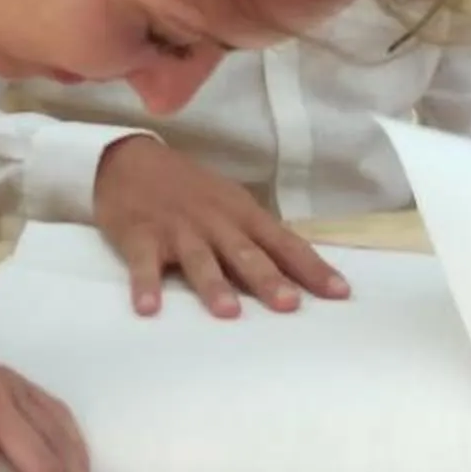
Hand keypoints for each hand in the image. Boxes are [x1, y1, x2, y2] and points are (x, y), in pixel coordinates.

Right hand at [92, 135, 349, 317]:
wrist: (130, 160)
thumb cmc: (189, 189)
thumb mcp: (230, 204)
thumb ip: (257, 237)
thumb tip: (299, 272)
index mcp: (242, 214)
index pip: (285, 244)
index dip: (312, 268)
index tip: (340, 294)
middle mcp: (215, 222)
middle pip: (245, 253)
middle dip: (268, 279)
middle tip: (289, 305)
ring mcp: (177, 229)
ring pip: (199, 259)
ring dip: (213, 285)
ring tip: (228, 312)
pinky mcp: (140, 236)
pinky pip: (143, 263)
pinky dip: (145, 284)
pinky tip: (148, 308)